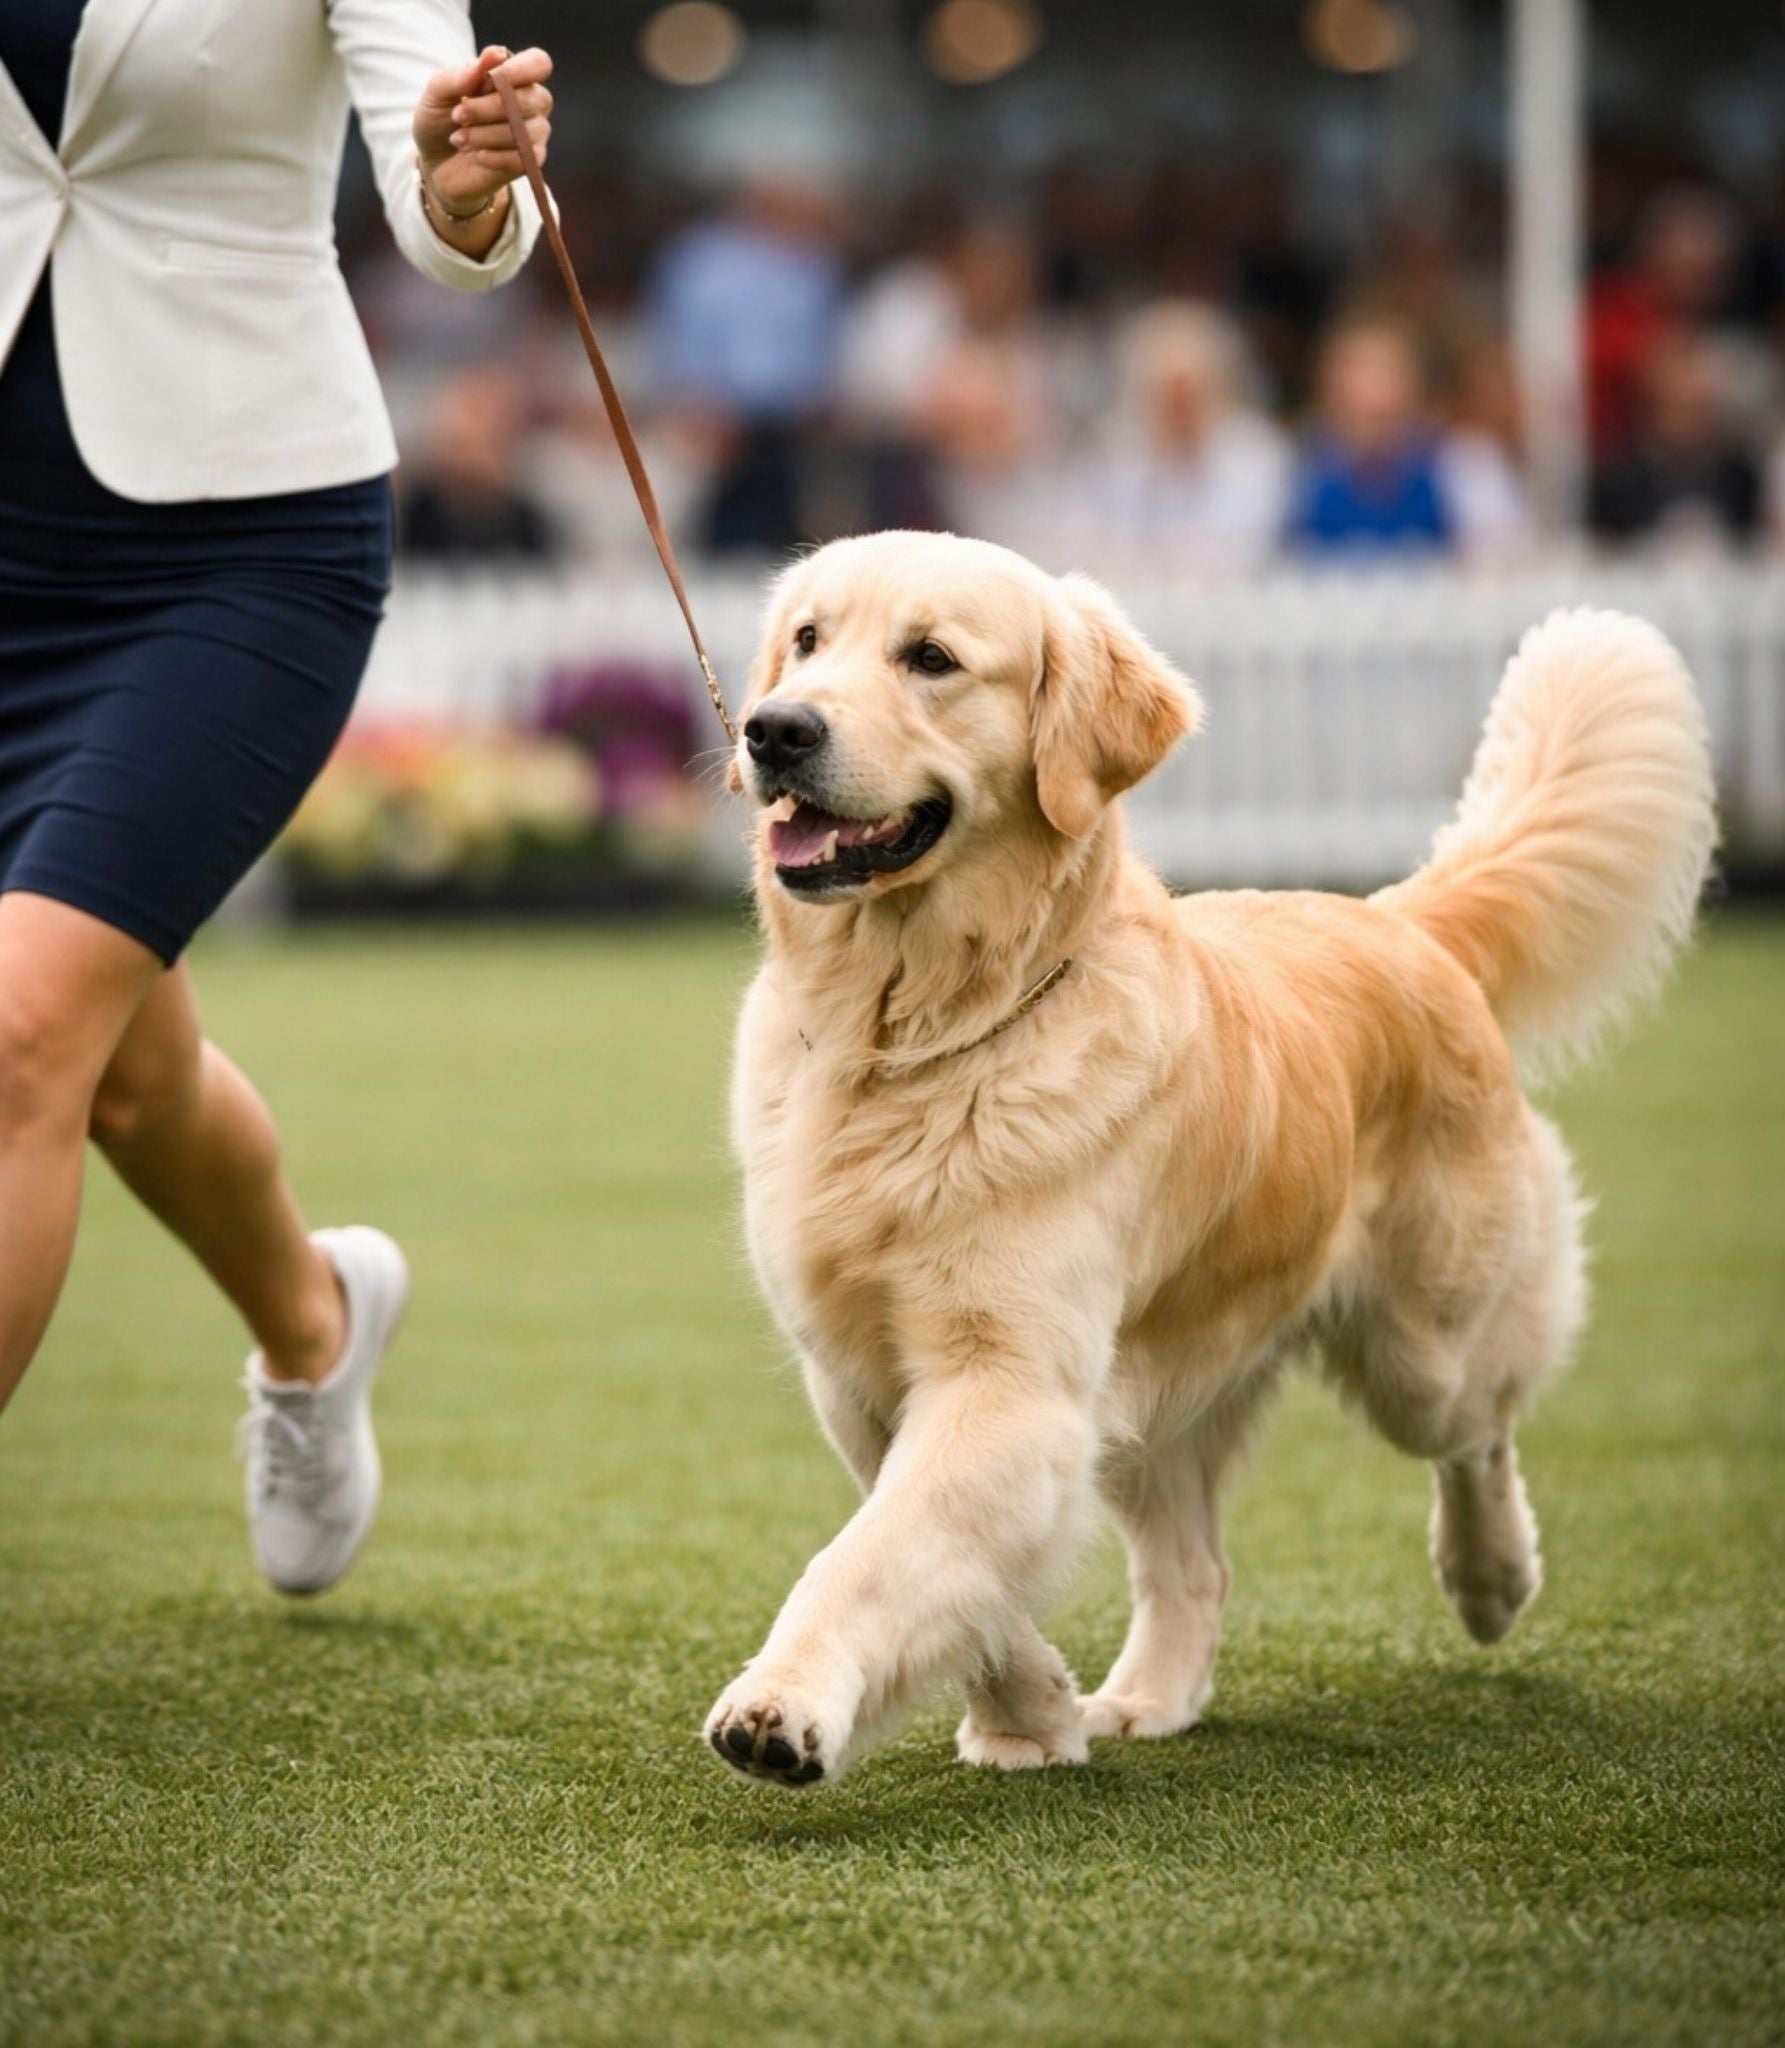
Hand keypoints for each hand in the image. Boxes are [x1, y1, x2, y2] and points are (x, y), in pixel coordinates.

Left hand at [413, 44, 552, 223]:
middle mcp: (530, 103)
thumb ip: (463, 74)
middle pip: (532, 98)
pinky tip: (476, 156)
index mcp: (512, 75)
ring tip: (459, 138)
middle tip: (459, 115)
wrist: (435, 163)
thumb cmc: (439, 119)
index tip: (491, 79)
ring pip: (525, 131)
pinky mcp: (528, 163)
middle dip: (490, 107)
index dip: (521, 69)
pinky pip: (523, 158)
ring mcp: (532, 134)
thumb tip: (495, 54)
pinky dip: (494, 157)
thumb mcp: (438, 91)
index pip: (538, 63)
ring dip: (486, 135)